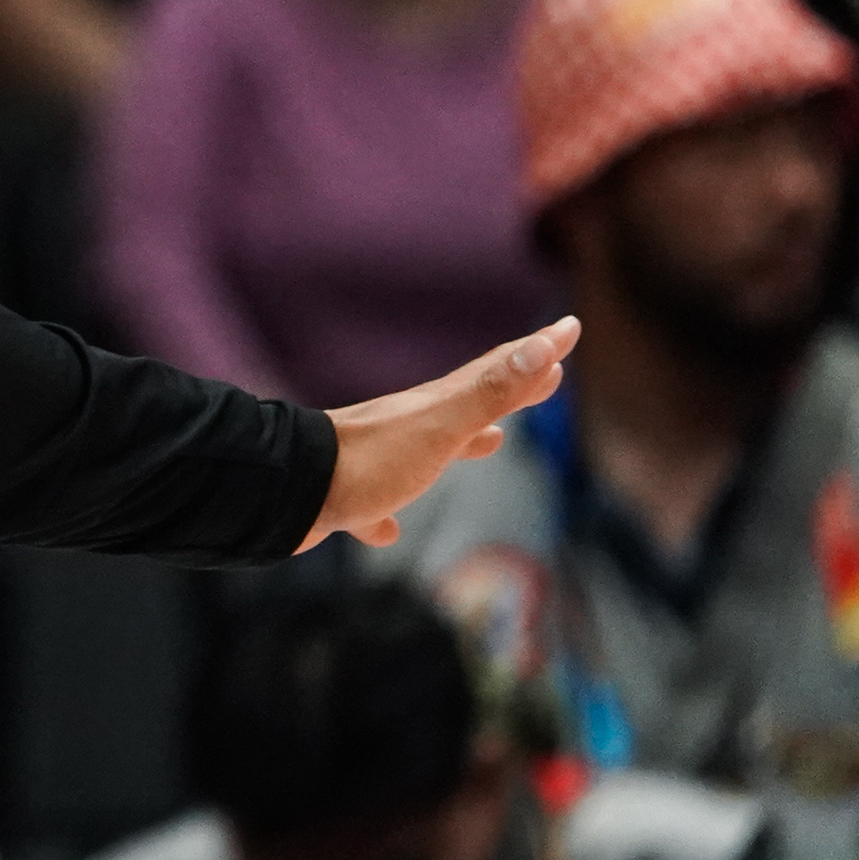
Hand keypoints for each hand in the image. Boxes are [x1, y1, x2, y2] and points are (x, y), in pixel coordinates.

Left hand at [308, 320, 577, 550]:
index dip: (538, 351)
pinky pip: (378, 504)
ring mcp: (378, 461)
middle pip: (470, 404)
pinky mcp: (350, 499)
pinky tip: (388, 530)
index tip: (569, 328)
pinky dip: (389, 514)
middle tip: (544, 378)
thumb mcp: (441, 426)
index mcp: (436, 408)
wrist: (289, 492)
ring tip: (490, 443)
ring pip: (430, 447)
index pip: (496, 372)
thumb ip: (490, 393)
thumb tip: (544, 349)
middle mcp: (410, 427)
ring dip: (463, 442)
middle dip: (511, 392)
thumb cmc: (371, 462)